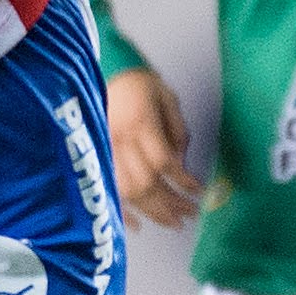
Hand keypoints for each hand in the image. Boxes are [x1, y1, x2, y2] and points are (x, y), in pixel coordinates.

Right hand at [107, 67, 204, 229]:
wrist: (103, 69)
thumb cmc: (139, 81)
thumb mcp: (167, 98)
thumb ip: (176, 131)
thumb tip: (181, 165)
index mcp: (141, 123)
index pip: (164, 162)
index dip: (183, 181)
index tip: (198, 191)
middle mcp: (122, 140)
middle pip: (147, 182)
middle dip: (170, 203)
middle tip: (189, 214)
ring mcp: (106, 150)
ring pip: (128, 191)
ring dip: (152, 211)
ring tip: (172, 222)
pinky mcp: (97, 156)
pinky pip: (108, 189)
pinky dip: (122, 210)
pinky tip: (136, 225)